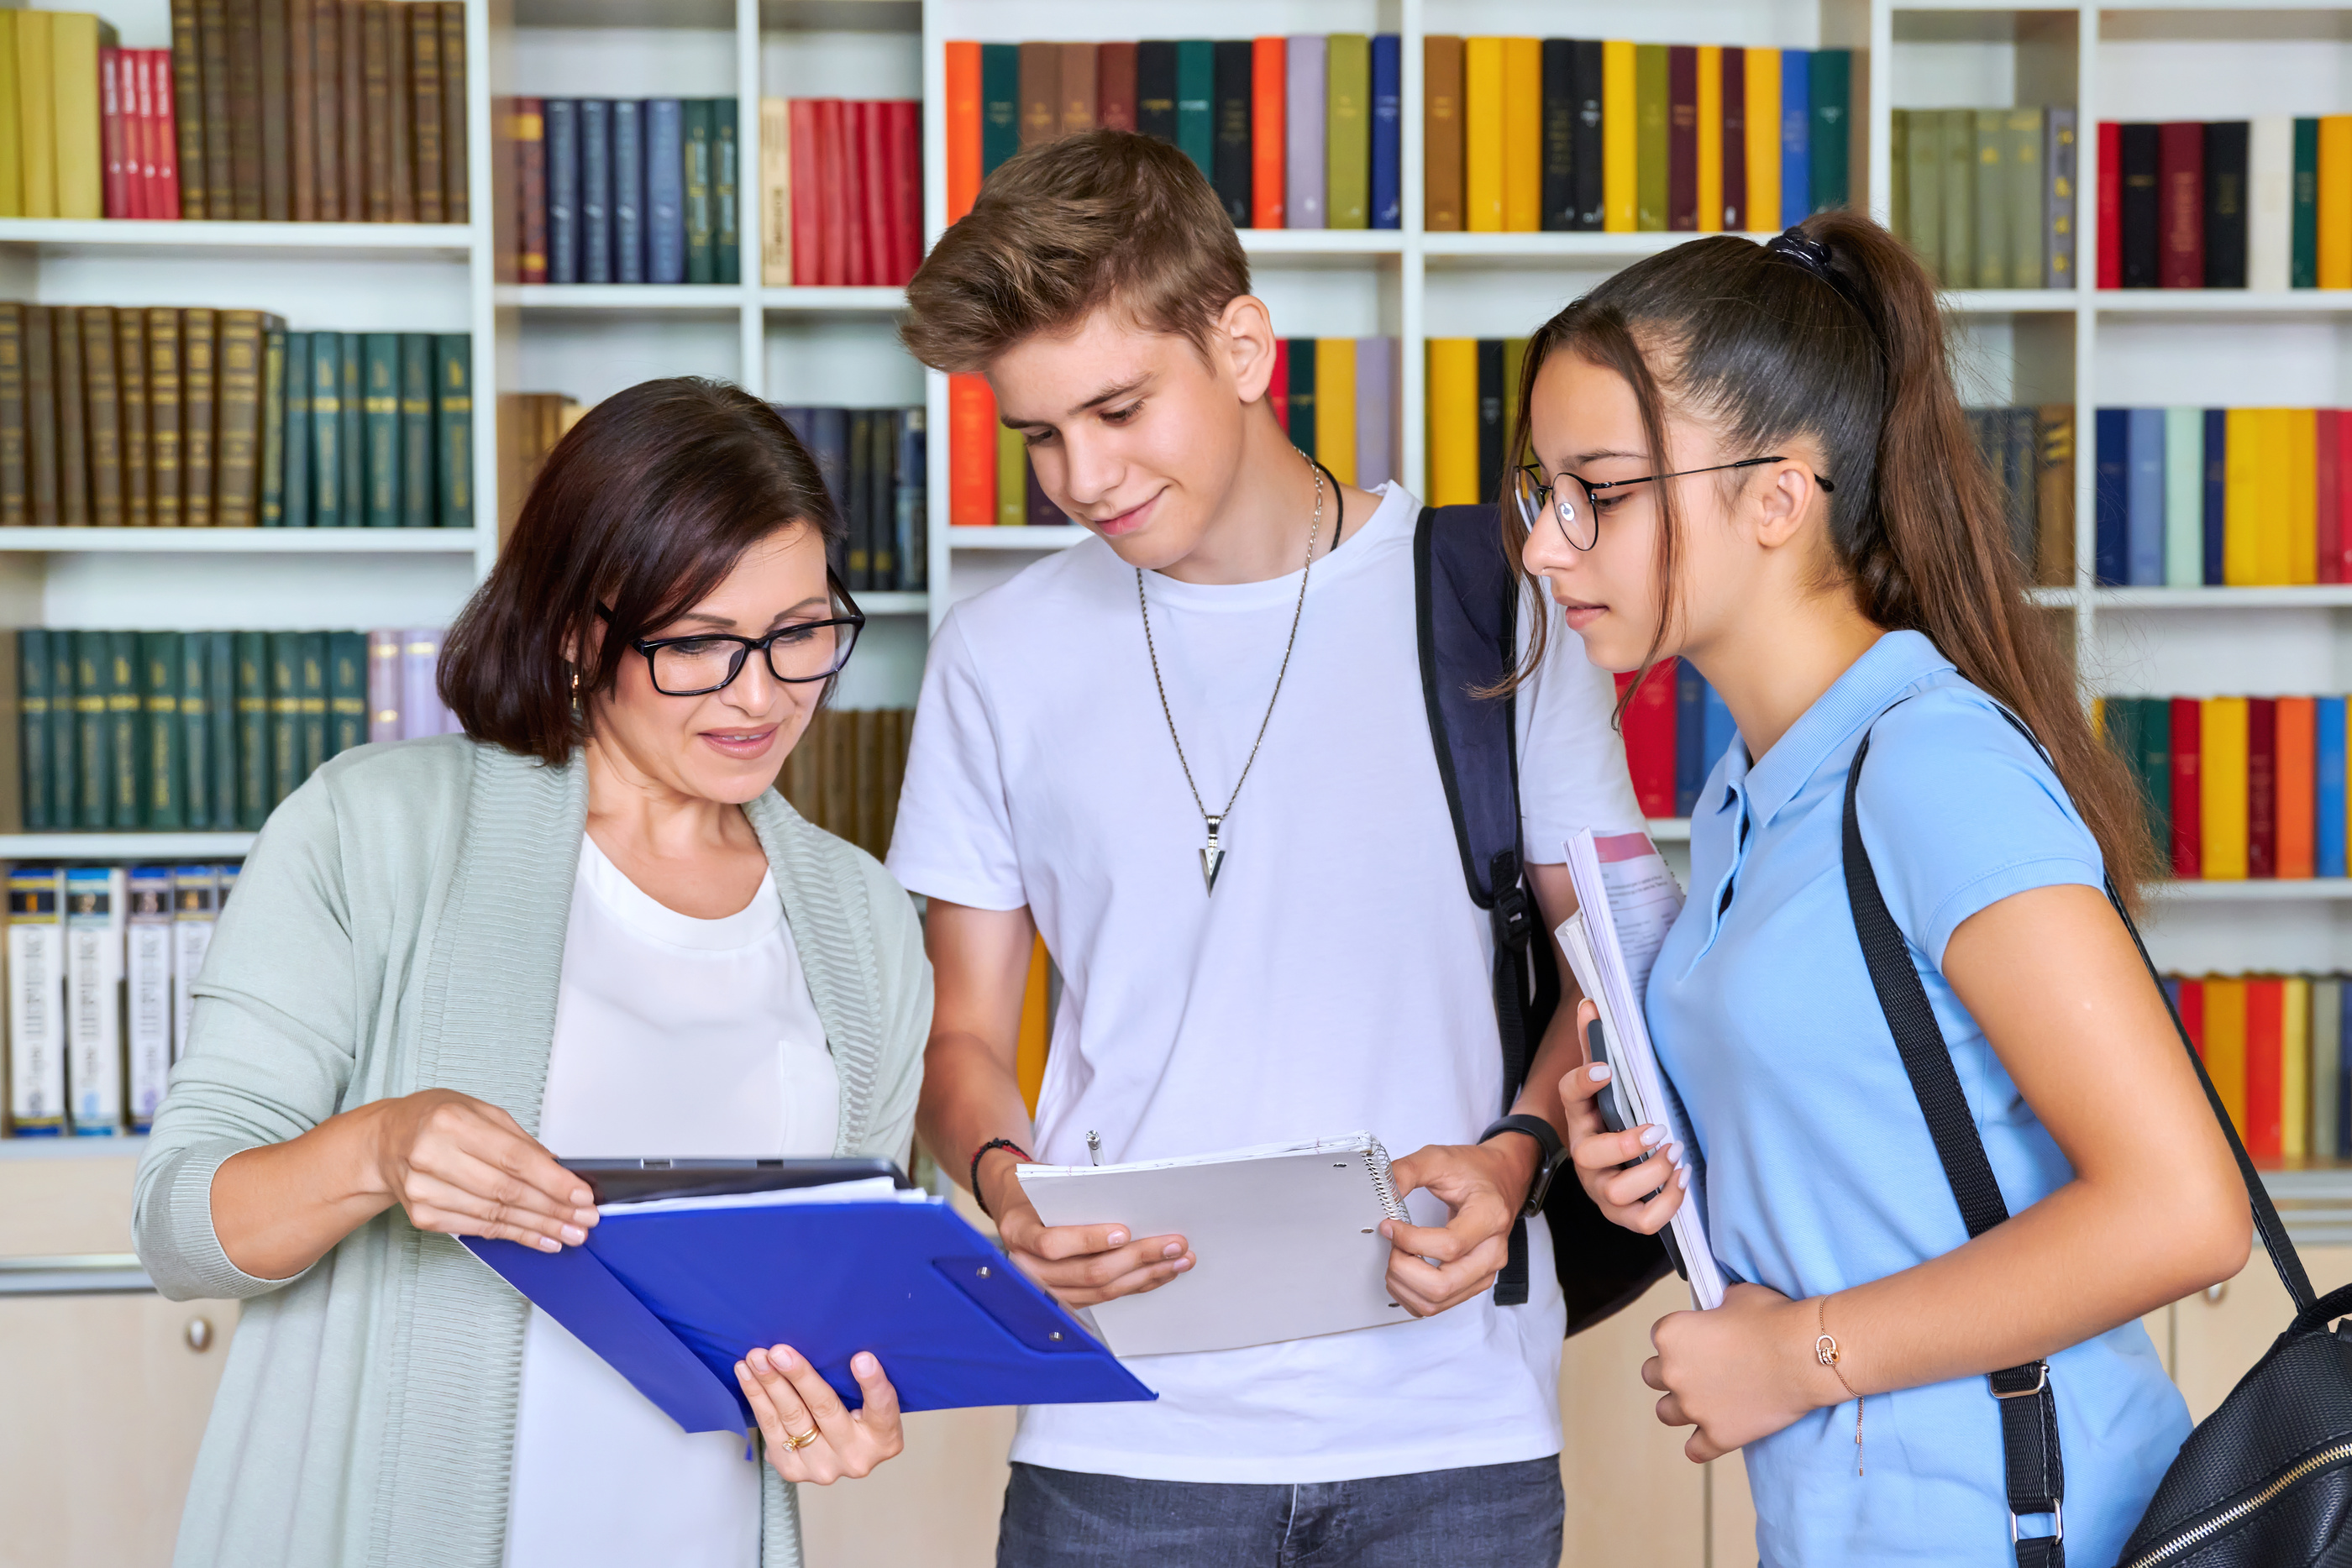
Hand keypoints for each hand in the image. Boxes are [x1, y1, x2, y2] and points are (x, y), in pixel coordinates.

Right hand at [360, 1089, 597, 1252]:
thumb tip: (559, 1171)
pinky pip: (478, 1230)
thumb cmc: (437, 1120)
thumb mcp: (481, 1112)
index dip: (551, 1181)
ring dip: (538, 1228)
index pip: (512, 1158)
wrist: (386, 1142)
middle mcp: (433, 1157)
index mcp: (451, 1122)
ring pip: (494, 1216)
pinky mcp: (423, 1216)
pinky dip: (514, 1236)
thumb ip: (520, 1141)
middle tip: (583, 1221)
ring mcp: (424, 1190)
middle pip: (506, 1191)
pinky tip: (539, 1238)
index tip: (581, 1196)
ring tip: (569, 1234)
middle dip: (552, 1210)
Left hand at [738, 1345, 903, 1482]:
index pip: (882, 1407)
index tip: (861, 1358)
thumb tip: (847, 1350)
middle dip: (798, 1376)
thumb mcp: (872, 1401)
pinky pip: (771, 1429)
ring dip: (768, 1384)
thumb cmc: (860, 1415)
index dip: (872, 1384)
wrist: (840, 1453)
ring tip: (756, 1358)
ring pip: (790, 1419)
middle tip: (779, 1352)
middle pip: (824, 1410)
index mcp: (884, 1439)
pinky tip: (748, 1375)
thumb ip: (863, 1383)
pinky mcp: (793, 1471)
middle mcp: (854, 1458)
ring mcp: (822, 1468)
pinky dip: (757, 1398)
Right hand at [978, 1148, 1193, 1306]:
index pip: (1053, 1245)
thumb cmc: (1037, 1193)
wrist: (1019, 1210)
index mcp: (1019, 1233)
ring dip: (1146, 1275)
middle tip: (1172, 1243)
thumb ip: (1077, 1194)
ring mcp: (1048, 1290)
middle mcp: (1029, 1268)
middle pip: (1088, 1272)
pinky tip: (1161, 1272)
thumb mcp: (1047, 1182)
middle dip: (1137, 1258)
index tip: (1125, 1232)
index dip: (1090, 1240)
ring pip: (1102, 1291)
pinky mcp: (1069, 1298)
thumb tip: (1130, 1201)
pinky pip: (1107, 1297)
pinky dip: (1138, 1284)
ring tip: (1177, 1259)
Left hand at [1377, 1134, 1538, 1316]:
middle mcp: (1492, 1251)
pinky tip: (1404, 1273)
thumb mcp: (1440, 1158)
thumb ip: (1407, 1171)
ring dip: (1404, 1286)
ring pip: (1438, 1302)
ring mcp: (1485, 1272)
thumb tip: (1380, 1190)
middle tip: (1392, 1246)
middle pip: (1443, 1285)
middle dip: (1403, 1270)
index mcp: (1490, 1216)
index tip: (1389, 1226)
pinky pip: (1438, 1306)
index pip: (1449, 1246)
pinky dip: (1411, 1296)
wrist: (1500, 1180)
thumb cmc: (1474, 1171)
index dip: (1410, 1241)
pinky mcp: (1474, 1284)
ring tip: (1395, 1258)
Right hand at [1560, 999, 1686, 1235]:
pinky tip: (1681, 1179)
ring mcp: (1601, 1188)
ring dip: (1651, 1174)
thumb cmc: (1616, 1117)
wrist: (1619, 1163)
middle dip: (1626, 1145)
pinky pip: (1641, 1221)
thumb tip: (1591, 1003)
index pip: (1569, 1094)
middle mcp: (1585, 1155)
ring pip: (1615, 1193)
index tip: (1606, 1070)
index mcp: (1580, 1117)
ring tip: (1676, 1154)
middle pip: (1589, 1155)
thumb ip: (1597, 1044)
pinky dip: (1665, 1204)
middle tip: (1658, 1130)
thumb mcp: (1608, 1082)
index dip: (1583, 1082)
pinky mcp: (1623, 1214)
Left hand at [1644, 1283, 1841, 1461]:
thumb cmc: (1773, 1319)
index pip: (1660, 1337)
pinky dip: (1701, 1445)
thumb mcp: (1736, 1295)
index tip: (1700, 1340)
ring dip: (1680, 1407)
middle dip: (1672, 1372)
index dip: (1682, 1338)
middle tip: (1698, 1370)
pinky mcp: (1718, 1436)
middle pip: (1652, 1376)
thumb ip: (1716, 1306)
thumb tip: (1719, 1310)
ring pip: (1665, 1413)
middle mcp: (1672, 1372)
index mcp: (1671, 1334)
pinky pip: (1695, 1450)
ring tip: (1702, 1402)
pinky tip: (1710, 1437)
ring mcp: (1694, 1408)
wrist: (1805, 1354)